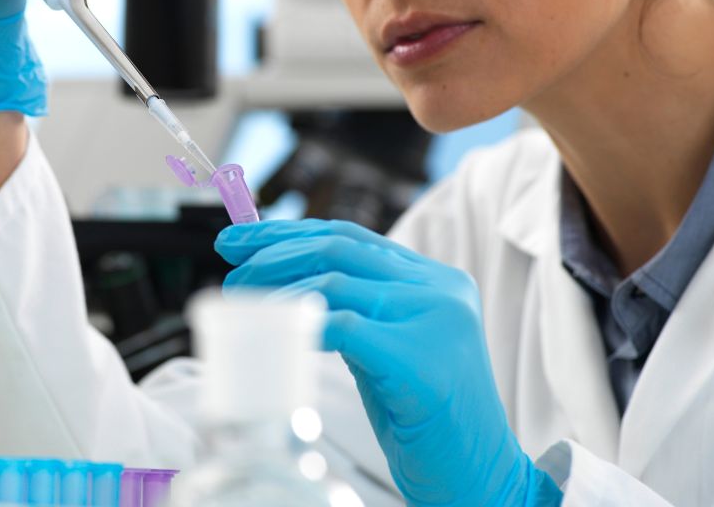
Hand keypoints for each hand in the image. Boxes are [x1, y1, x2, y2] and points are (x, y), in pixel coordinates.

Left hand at [216, 219, 562, 506]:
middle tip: (232, 268)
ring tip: (243, 303)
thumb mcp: (390, 349)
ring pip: (336, 281)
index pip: (351, 237)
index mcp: (436, 281)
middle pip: (339, 247)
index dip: (289, 233)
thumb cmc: (428, 422)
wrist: (481, 480)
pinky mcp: (420, 359)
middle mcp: (441, 290)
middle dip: (274, 252)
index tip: (241, 240)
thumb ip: (357, 312)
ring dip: (278, 290)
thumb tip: (286, 288)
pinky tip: (274, 334)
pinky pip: (343, 327)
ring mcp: (436, 320)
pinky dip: (301, 326)